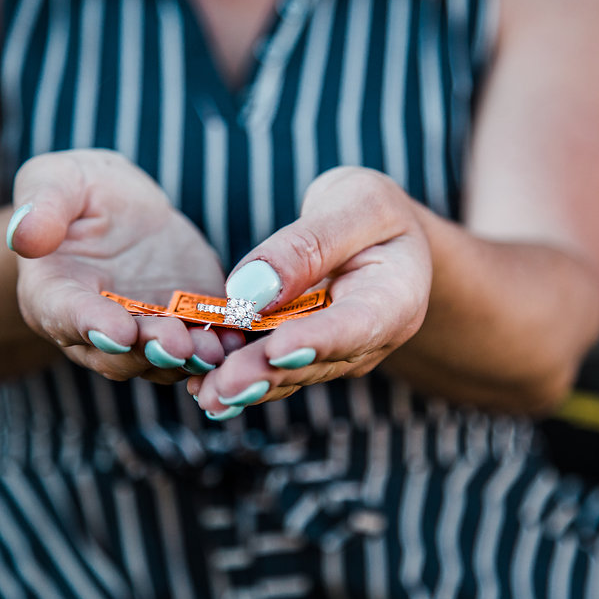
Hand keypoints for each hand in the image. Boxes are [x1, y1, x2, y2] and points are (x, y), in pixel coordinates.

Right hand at [7, 150, 236, 381]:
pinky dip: (219, 349)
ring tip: (215, 350)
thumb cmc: (79, 192)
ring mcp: (143, 334)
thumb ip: (43, 206)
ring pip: (162, 359)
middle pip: (118, 352)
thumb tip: (24, 235)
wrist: (122, 209)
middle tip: (177, 344)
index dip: (90, 325)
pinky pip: (200, 346)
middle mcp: (95, 329)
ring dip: (189, 358)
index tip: (117, 330)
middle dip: (149, 350)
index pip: (65, 316)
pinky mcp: (184, 327)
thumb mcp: (57, 181)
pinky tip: (239, 341)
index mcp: (53, 295)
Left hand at [187, 167, 431, 418]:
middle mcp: (371, 339)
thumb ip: (308, 243)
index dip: (317, 340)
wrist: (383, 237)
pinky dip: (238, 376)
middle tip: (223, 387)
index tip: (277, 351)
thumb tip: (252, 289)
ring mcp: (338, 354)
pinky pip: (273, 367)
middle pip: (317, 361)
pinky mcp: (306, 355)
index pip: (357, 324)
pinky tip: (201, 386)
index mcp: (397, 298)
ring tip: (205, 395)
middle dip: (267, 374)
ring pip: (290, 373)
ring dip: (247, 386)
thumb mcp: (354, 203)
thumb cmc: (373, 212)